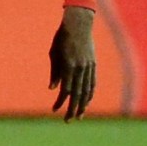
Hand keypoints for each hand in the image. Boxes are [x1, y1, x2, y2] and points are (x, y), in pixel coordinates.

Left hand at [48, 6, 95, 120]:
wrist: (79, 24)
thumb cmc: (62, 38)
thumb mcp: (54, 53)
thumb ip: (55, 73)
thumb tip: (53, 89)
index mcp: (68, 65)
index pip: (65, 90)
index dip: (60, 102)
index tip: (54, 110)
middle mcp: (80, 68)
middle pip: (77, 94)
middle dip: (72, 109)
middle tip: (68, 121)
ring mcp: (89, 67)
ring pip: (87, 90)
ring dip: (82, 105)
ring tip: (78, 116)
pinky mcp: (93, 65)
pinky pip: (92, 83)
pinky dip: (89, 94)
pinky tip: (86, 102)